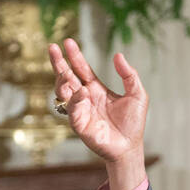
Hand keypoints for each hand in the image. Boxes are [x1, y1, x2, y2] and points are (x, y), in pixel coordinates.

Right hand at [49, 38, 147, 163]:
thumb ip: (129, 75)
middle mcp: (85, 97)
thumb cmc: (133, 123)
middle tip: (53, 47)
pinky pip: (71, 109)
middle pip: (66, 76)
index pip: (81, 69)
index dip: (75, 56)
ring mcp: (80, 110)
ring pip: (63, 91)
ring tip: (65, 72)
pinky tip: (82, 92)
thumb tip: (118, 55)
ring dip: (62, 80)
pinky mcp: (78, 124)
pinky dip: (75, 99)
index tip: (68, 42)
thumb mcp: (137, 95)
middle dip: (58, 62)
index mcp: (96, 89)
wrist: (130, 147)